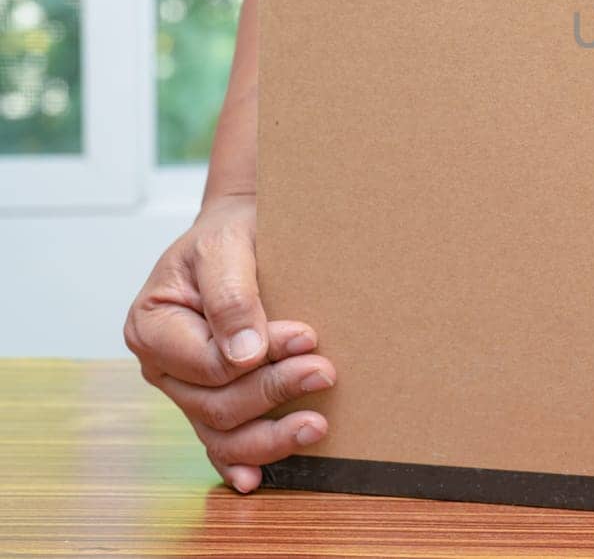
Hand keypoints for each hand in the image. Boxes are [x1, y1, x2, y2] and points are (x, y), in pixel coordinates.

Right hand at [124, 193, 334, 492]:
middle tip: (326, 370)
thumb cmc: (231, 233)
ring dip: (270, 435)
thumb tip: (244, 355)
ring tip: (317, 425)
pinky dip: (239, 461)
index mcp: (152, 326)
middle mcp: (164, 365)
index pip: (207, 363)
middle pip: (216, 403)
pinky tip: (259, 479)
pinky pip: (220, 441)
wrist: (244, 230)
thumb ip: (230, 297)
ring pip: (221, 432)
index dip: (259, 357)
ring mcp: (187, 387)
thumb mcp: (226, 247)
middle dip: (274, 392)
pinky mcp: (213, 397)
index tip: (308, 336)